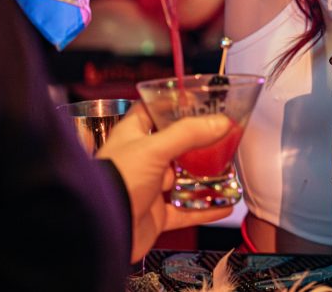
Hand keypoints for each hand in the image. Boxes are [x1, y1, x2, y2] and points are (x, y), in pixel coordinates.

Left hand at [96, 103, 233, 262]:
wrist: (102, 232)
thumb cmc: (116, 183)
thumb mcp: (153, 149)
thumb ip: (188, 134)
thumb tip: (222, 122)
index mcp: (131, 137)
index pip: (150, 111)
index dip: (171, 103)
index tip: (198, 100)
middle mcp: (139, 161)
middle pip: (173, 146)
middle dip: (198, 143)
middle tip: (223, 135)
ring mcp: (148, 189)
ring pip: (182, 180)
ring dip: (204, 177)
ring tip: (229, 170)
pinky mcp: (156, 215)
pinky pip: (185, 211)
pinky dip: (205, 209)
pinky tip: (224, 206)